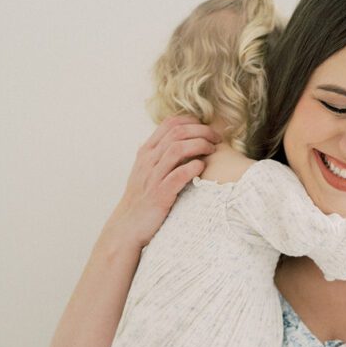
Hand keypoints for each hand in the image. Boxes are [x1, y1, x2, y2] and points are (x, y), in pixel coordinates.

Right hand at [108, 116, 220, 248]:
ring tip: (212, 150)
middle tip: (217, 139)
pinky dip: (192, 168)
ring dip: (199, 145)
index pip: (170, 123)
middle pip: (177, 132)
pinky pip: (178, 175)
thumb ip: (159, 155)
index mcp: (147, 152)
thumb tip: (174, 142)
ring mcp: (153, 176)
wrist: (128, 226)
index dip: (192, 121)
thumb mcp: (146, 172)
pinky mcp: (160, 194)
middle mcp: (149, 160)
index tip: (207, 128)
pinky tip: (202, 168)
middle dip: (202, 131)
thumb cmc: (142, 199)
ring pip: (177, 149)